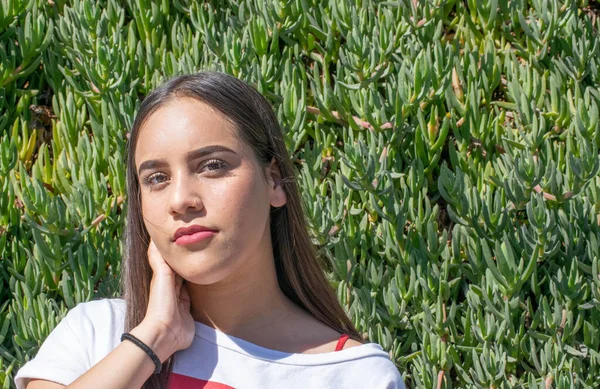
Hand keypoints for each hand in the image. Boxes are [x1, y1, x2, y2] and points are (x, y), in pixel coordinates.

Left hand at [138, 239, 195, 357]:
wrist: (167, 332)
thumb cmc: (161, 303)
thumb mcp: (161, 277)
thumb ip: (160, 260)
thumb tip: (155, 240)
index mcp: (164, 277)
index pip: (170, 259)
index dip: (176, 249)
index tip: (183, 234)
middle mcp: (172, 286)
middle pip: (180, 268)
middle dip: (187, 258)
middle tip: (199, 243)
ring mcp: (181, 297)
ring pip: (189, 280)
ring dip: (195, 271)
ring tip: (206, 257)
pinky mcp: (190, 307)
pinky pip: (196, 293)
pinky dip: (200, 285)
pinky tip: (208, 278)